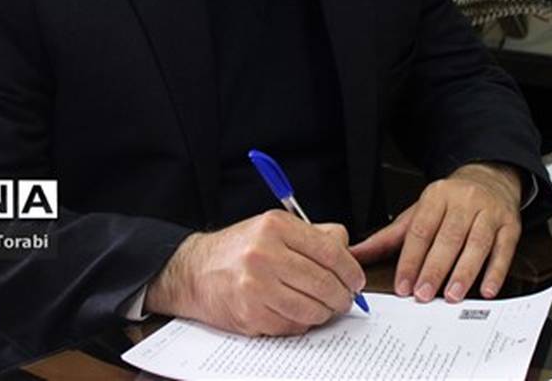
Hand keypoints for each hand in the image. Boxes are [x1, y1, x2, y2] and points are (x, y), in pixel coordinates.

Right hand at [144, 211, 365, 335]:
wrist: (194, 271)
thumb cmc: (239, 249)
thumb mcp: (274, 227)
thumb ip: (313, 234)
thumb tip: (347, 252)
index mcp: (275, 227)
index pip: (330, 251)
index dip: (351, 270)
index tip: (357, 280)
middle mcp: (264, 254)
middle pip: (324, 283)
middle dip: (342, 296)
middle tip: (345, 299)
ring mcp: (256, 287)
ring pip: (312, 309)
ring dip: (325, 313)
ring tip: (324, 307)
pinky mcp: (250, 315)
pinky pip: (293, 326)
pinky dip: (302, 323)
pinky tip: (297, 313)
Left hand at [350, 162, 521, 303]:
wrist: (490, 178)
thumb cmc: (450, 202)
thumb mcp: (417, 212)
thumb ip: (388, 237)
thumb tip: (355, 253)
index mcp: (436, 196)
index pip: (420, 230)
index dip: (411, 260)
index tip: (403, 285)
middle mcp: (463, 201)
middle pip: (448, 237)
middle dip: (434, 268)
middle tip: (424, 295)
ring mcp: (489, 211)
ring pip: (476, 243)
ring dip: (464, 272)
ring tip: (452, 295)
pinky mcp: (510, 224)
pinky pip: (504, 249)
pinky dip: (496, 271)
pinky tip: (486, 289)